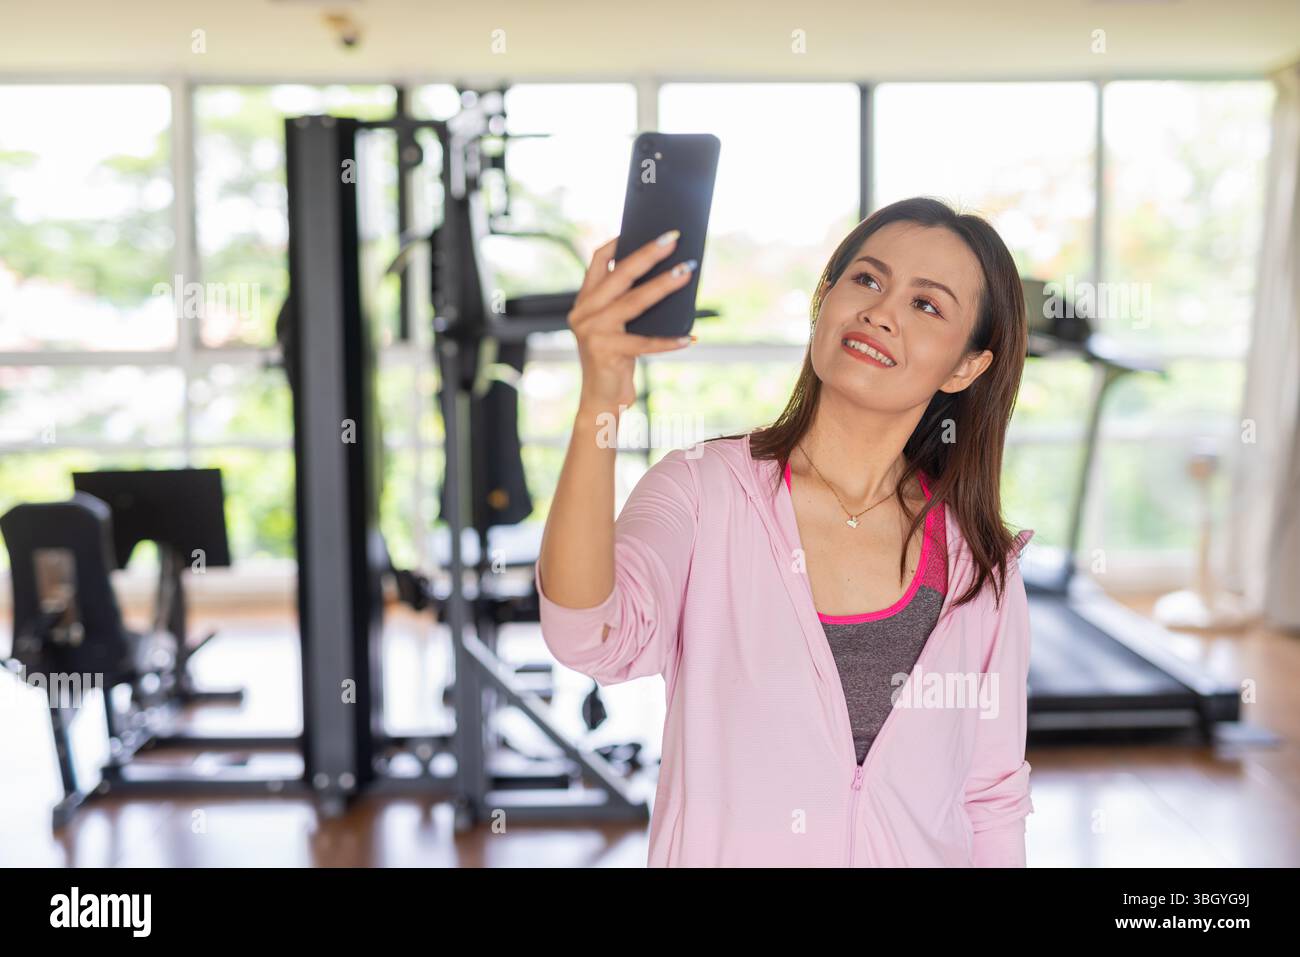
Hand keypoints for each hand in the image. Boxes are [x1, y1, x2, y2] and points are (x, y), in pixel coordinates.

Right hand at [568, 231, 696, 410]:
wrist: (601, 400)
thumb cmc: (615, 360)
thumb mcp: (615, 327)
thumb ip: (625, 303)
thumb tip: (667, 275)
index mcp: (585, 301)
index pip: (598, 261)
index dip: (619, 242)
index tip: (644, 227)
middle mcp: (584, 312)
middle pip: (620, 274)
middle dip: (649, 254)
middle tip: (674, 239)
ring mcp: (592, 331)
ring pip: (634, 301)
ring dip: (664, 285)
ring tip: (686, 273)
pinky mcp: (606, 352)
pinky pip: (645, 343)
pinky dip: (669, 341)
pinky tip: (689, 337)